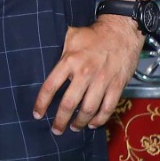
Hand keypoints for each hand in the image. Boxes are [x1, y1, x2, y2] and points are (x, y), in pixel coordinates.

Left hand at [32, 14, 142, 133]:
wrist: (122, 31)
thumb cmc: (93, 34)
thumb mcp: (70, 37)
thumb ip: (59, 51)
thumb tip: (43, 59)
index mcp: (69, 61)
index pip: (50, 87)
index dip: (41, 103)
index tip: (37, 114)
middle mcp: (85, 73)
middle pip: (69, 104)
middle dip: (60, 120)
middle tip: (56, 129)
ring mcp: (103, 81)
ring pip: (88, 109)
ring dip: (79, 122)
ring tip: (73, 128)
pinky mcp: (118, 85)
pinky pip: (108, 108)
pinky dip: (100, 119)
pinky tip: (93, 124)